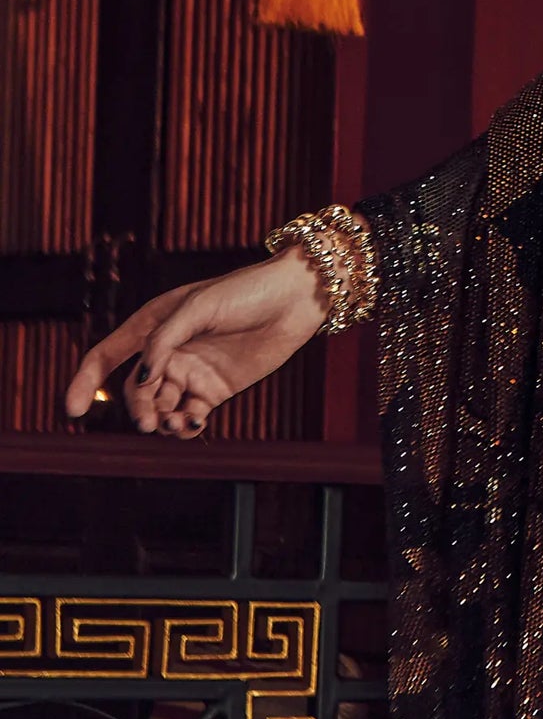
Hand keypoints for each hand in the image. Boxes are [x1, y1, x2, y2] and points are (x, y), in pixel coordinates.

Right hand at [62, 247, 329, 437]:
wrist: (292, 300)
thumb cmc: (242, 293)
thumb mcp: (197, 308)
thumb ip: (164, 342)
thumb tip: (141, 379)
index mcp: (151, 324)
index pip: (106, 356)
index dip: (85, 382)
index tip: (74, 410)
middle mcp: (166, 352)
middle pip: (135, 390)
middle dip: (139, 408)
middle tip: (152, 422)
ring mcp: (190, 372)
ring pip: (161, 407)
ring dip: (162, 420)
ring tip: (175, 425)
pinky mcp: (215, 390)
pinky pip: (188, 416)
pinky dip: (185, 426)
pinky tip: (192, 425)